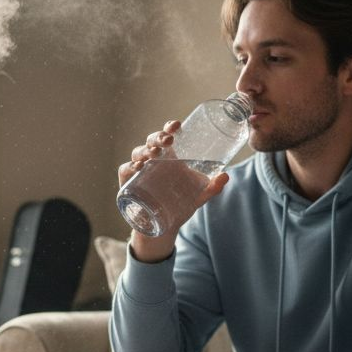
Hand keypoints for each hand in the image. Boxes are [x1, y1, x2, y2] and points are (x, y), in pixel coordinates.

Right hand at [118, 120, 229, 262]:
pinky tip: (138, 168)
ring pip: (138, 152)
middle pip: (152, 141)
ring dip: (145, 150)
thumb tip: (225, 176)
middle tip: (168, 140)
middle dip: (158, 137)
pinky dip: (130, 167)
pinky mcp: (128, 182)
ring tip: (154, 154)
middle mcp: (154, 160)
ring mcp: (139, 170)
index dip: (170, 128)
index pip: (168, 136)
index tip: (177, 125)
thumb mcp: (199, 196)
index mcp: (170, 157)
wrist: (164, 226)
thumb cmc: (181, 204)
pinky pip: (125, 170)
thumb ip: (212, 187)